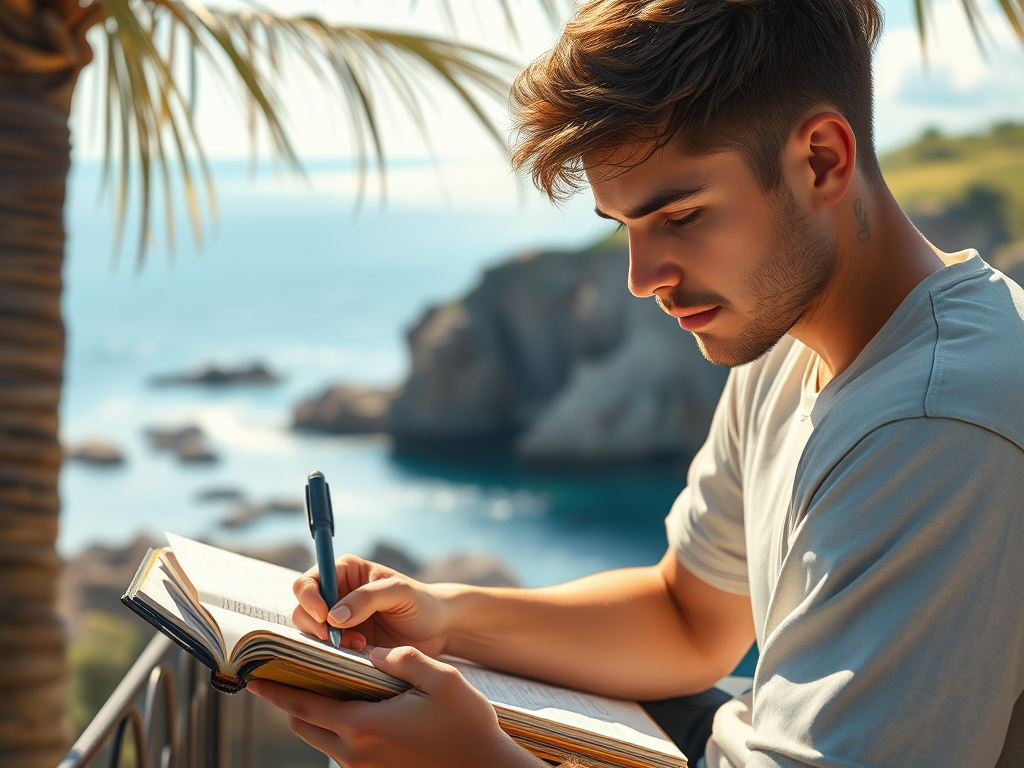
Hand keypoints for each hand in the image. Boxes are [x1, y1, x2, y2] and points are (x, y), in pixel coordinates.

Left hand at [247, 646, 544, 767]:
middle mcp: (356, 751)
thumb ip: (403, 659)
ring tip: (317, 692)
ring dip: (312, 718)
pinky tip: (353, 713)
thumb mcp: (442, 679)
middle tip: (281, 678)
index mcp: (364, 725)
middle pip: (303, 726)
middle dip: (289, 702)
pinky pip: (342, 753)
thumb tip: (375, 653)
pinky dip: (336, 732)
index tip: (253, 677)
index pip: (303, 705)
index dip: (275, 690)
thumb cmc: (468, 725)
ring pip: (320, 741)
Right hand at [292, 555, 450, 655]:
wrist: (439, 629)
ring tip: (357, 645)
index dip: (310, 599)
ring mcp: (338, 621)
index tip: (324, 617)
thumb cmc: (421, 602)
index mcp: (345, 571)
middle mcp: (336, 594)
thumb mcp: (399, 593)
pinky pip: (325, 651)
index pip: (310, 581)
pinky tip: (359, 653)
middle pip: (303, 608)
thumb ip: (367, 598)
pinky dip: (335, 654)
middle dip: (315, 625)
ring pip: (310, 632)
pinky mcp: (344, 644)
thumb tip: (333, 616)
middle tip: (337, 639)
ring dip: (327, 641)